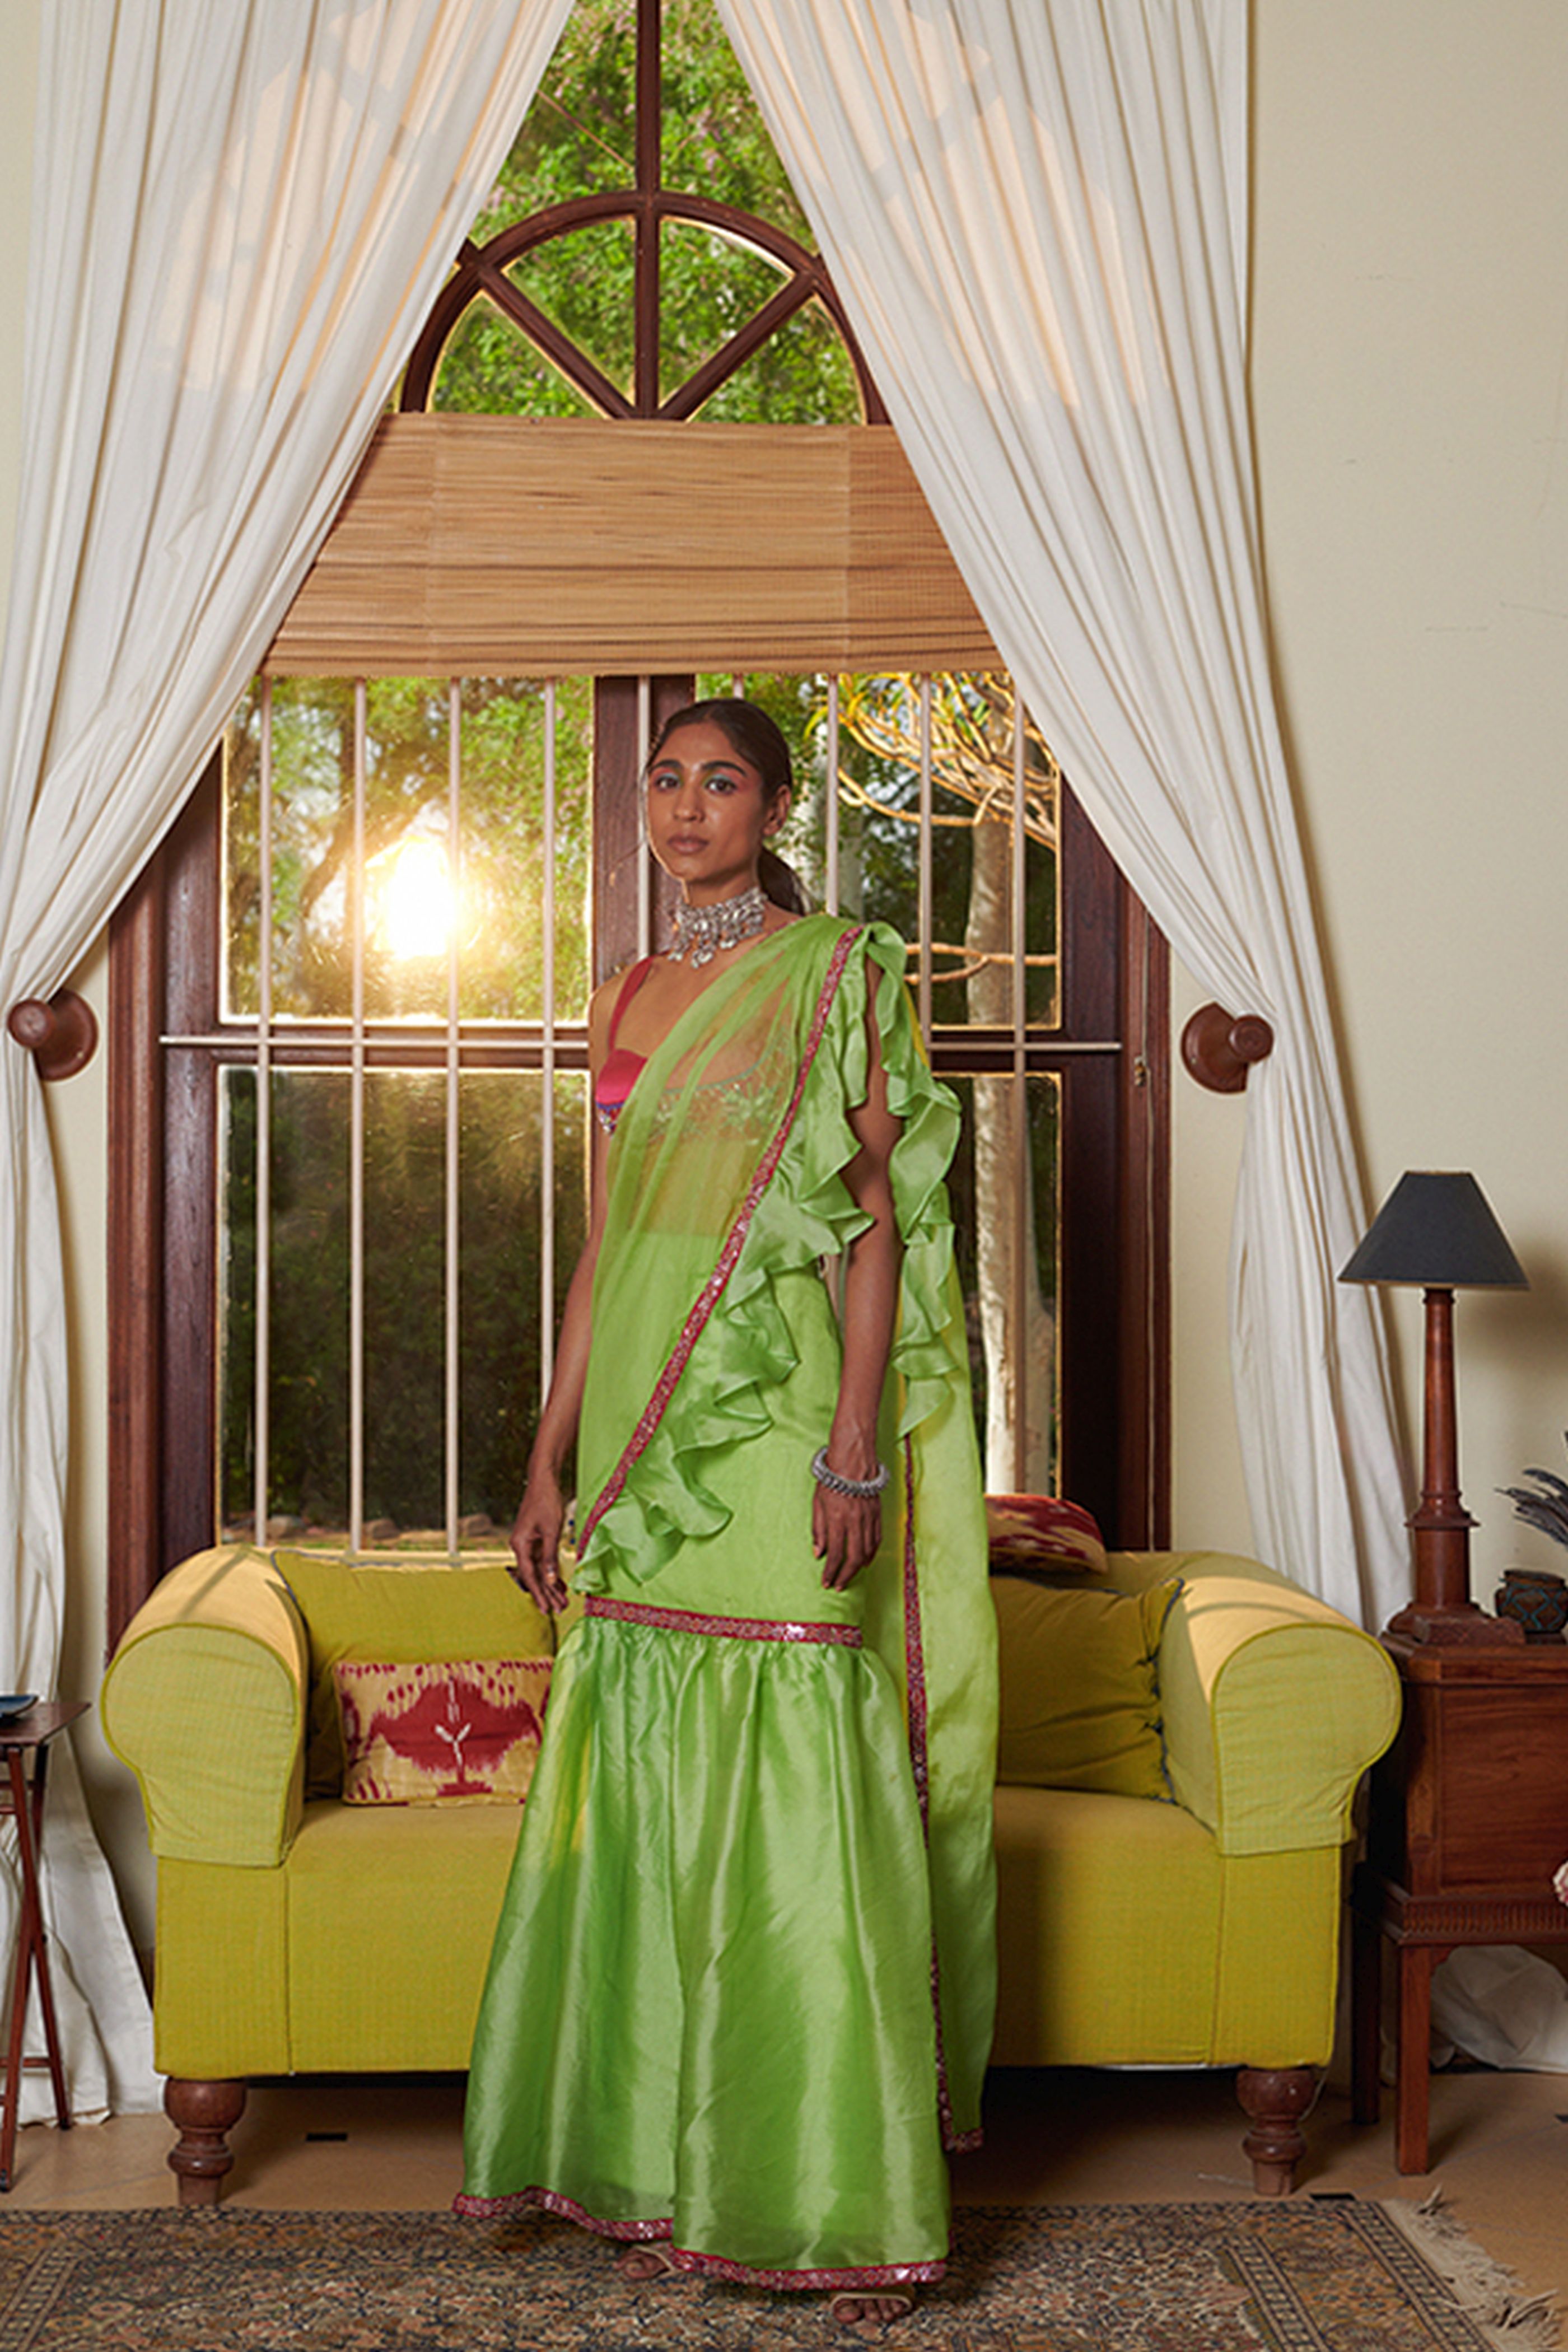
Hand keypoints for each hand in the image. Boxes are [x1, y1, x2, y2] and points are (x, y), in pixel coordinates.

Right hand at [510, 1472, 569, 1614]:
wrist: (544, 1481)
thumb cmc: (546, 1501)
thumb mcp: (551, 1531)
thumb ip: (550, 1556)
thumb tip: (549, 1579)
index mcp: (520, 1544)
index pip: (529, 1575)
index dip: (538, 1593)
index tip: (546, 1608)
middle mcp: (521, 1546)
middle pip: (534, 1575)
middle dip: (546, 1593)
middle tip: (557, 1610)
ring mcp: (529, 1543)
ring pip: (539, 1569)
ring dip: (550, 1584)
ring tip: (561, 1600)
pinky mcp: (536, 1539)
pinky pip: (543, 1560)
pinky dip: (551, 1571)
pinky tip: (559, 1583)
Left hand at [812, 1484, 882, 1590]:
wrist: (853, 1459)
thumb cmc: (832, 1478)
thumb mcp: (817, 1503)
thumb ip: (818, 1529)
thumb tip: (818, 1552)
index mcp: (837, 1519)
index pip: (835, 1554)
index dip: (831, 1571)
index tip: (826, 1582)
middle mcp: (855, 1521)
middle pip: (854, 1557)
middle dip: (846, 1575)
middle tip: (839, 1585)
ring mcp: (869, 1518)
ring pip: (867, 1551)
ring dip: (859, 1567)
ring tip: (851, 1575)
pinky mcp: (878, 1513)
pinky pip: (877, 1539)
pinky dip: (872, 1553)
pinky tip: (866, 1560)